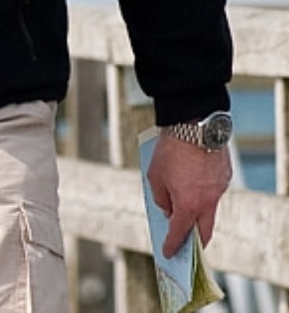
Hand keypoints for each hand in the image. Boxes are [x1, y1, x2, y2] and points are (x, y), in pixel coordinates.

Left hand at [146, 134, 231, 256]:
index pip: (180, 232)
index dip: (173, 244)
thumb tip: (168, 209)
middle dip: (196, 241)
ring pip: (210, 210)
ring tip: (185, 213)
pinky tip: (193, 188)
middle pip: (204, 230)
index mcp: (188, 204)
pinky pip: (213, 192)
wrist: (194, 126)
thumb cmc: (170, 151)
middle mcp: (208, 201)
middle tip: (187, 248)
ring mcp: (219, 190)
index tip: (168, 253)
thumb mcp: (154, 176)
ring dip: (198, 214)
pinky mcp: (224, 178)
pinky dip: (203, 195)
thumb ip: (161, 198)